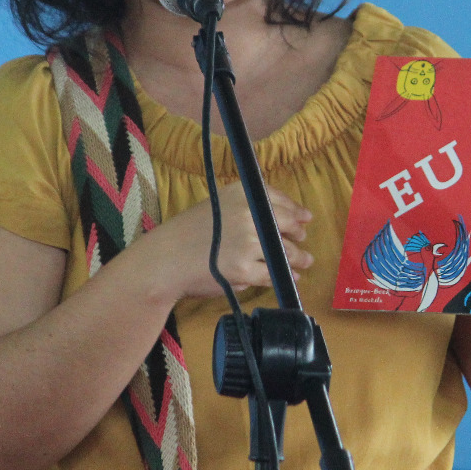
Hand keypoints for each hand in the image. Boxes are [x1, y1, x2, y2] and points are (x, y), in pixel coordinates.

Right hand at [140, 184, 313, 299]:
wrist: (165, 259)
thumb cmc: (187, 233)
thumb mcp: (217, 206)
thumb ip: (246, 207)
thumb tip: (282, 215)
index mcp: (240, 193)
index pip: (277, 198)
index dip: (295, 209)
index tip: (305, 217)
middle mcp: (247, 213)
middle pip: (287, 223)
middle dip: (298, 233)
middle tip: (303, 238)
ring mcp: (247, 242)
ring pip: (284, 251)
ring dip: (299, 257)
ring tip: (305, 260)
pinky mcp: (244, 269)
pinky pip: (272, 273)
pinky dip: (285, 275)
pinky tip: (291, 276)